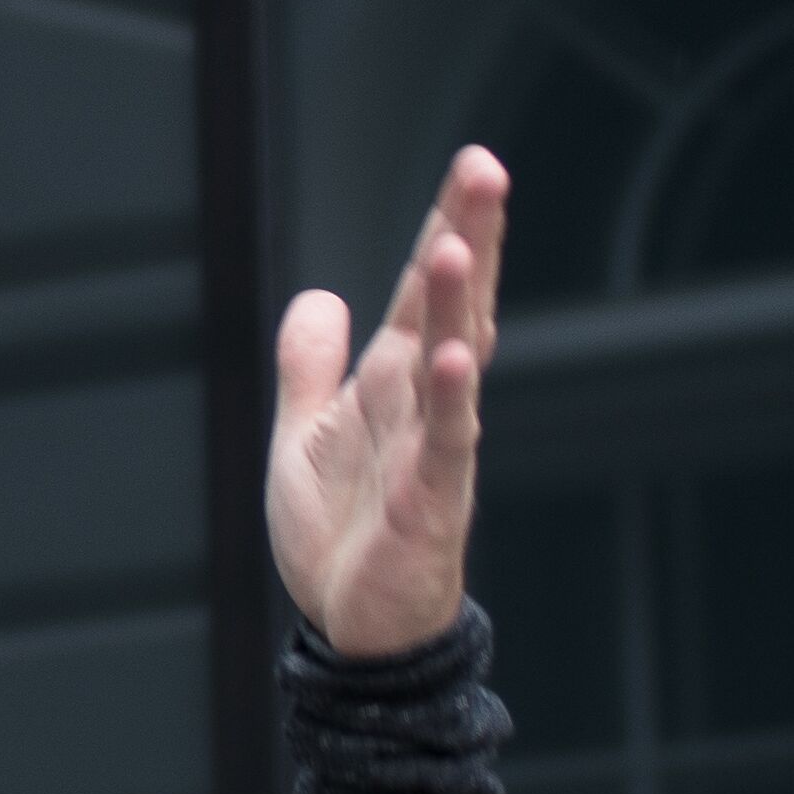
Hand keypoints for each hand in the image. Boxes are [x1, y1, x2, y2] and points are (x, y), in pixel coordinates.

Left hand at [267, 148, 504, 659]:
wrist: (351, 629)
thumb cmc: (342, 533)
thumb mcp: (306, 434)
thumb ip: (311, 365)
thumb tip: (320, 294)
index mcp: (397, 382)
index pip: (426, 292)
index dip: (449, 228)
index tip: (474, 164)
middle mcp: (426, 404)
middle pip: (452, 306)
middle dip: (469, 236)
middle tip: (487, 167)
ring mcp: (436, 449)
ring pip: (453, 362)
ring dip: (457, 303)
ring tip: (459, 241)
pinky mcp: (433, 501)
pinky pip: (447, 443)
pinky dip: (452, 399)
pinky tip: (457, 356)